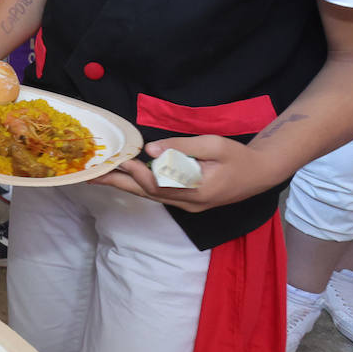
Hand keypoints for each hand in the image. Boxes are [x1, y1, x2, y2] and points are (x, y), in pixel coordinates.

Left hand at [93, 136, 278, 212]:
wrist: (260, 174)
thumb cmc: (238, 157)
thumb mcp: (213, 145)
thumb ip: (182, 147)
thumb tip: (150, 150)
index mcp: (197, 191)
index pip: (158, 185)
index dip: (137, 173)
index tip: (120, 160)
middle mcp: (189, 204)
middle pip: (147, 194)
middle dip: (118, 183)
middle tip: (91, 177)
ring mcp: (188, 206)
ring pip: (150, 196)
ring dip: (125, 185)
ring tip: (100, 178)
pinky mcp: (188, 202)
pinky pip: (158, 195)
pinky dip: (139, 186)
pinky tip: (124, 178)